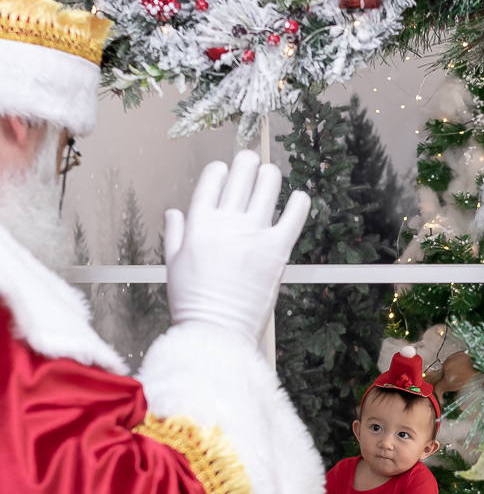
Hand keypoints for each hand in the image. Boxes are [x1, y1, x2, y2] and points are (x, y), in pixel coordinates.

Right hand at [164, 150, 309, 345]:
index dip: (220, 170)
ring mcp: (253, 234)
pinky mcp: (277, 250)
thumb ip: (175, 233)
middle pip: (241, 174)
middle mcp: (226, 223)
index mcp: (199, 224)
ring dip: (270, 175)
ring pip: (268, 186)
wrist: (216, 331)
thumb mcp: (173, 264)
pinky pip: (294, 216)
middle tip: (251, 162)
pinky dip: (300, 203)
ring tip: (271, 176)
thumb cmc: (193, 303)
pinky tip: (300, 198)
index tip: (225, 172)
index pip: (213, 179)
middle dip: (247, 162)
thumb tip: (174, 212)